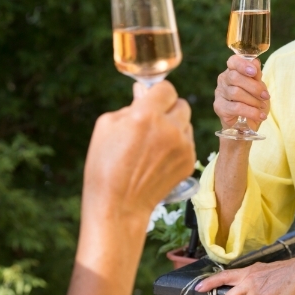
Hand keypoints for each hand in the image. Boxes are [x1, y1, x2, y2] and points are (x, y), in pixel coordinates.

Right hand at [82, 81, 194, 228]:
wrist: (119, 205)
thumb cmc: (105, 165)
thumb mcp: (106, 126)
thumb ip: (129, 105)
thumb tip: (143, 91)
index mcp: (146, 115)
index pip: (167, 88)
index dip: (157, 93)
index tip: (151, 100)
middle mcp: (170, 128)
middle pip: (182, 104)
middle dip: (169, 109)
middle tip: (152, 122)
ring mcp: (183, 146)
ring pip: (186, 124)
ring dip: (174, 127)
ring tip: (153, 145)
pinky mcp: (189, 161)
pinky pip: (188, 142)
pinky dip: (177, 145)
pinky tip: (158, 159)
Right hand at [213, 55, 269, 131]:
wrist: (246, 122)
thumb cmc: (252, 100)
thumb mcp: (258, 86)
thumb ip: (256, 75)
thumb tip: (255, 62)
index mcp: (232, 70)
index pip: (233, 61)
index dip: (243, 65)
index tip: (254, 72)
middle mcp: (223, 80)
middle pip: (235, 77)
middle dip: (254, 87)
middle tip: (265, 96)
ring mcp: (219, 93)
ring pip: (236, 92)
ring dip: (253, 100)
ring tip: (262, 107)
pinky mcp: (219, 107)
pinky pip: (236, 107)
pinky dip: (251, 112)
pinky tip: (260, 116)